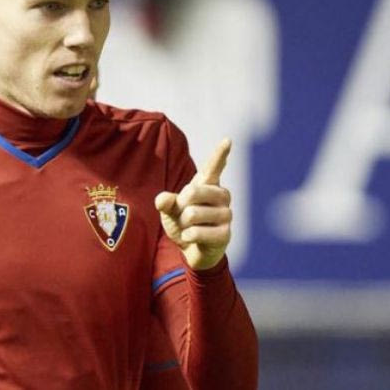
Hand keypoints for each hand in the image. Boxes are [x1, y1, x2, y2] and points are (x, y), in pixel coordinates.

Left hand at [156, 139, 232, 269]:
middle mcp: (222, 196)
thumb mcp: (170, 210)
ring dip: (183, 223)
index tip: (227, 140)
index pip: (213, 167)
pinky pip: (198, 231)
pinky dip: (188, 235)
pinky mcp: (226, 234)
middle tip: (183, 215)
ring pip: (192, 214)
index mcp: (208, 185)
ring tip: (189, 227)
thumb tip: (162, 199)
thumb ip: (165, 202)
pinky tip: (191, 237)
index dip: (220, 154)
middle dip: (180, 206)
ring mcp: (226, 215)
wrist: (191, 250)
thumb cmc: (182, 223)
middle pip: (192, 192)